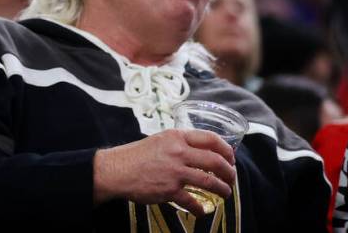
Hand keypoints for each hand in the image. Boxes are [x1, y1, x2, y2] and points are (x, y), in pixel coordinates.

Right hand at [93, 129, 236, 217]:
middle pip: (215, 161)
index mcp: (176, 137)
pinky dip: (199, 208)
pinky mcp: (169, 189)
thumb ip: (179, 144)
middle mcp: (178, 152)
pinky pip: (192, 201)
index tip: (231, 158)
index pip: (210, 138)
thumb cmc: (136, 155)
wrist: (116, 169)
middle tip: (231, 177)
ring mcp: (175, 171)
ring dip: (223, 189)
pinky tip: (201, 211)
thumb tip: (199, 152)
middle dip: (229, 172)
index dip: (226, 149)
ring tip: (225, 193)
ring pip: (210, 181)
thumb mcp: (159, 141)